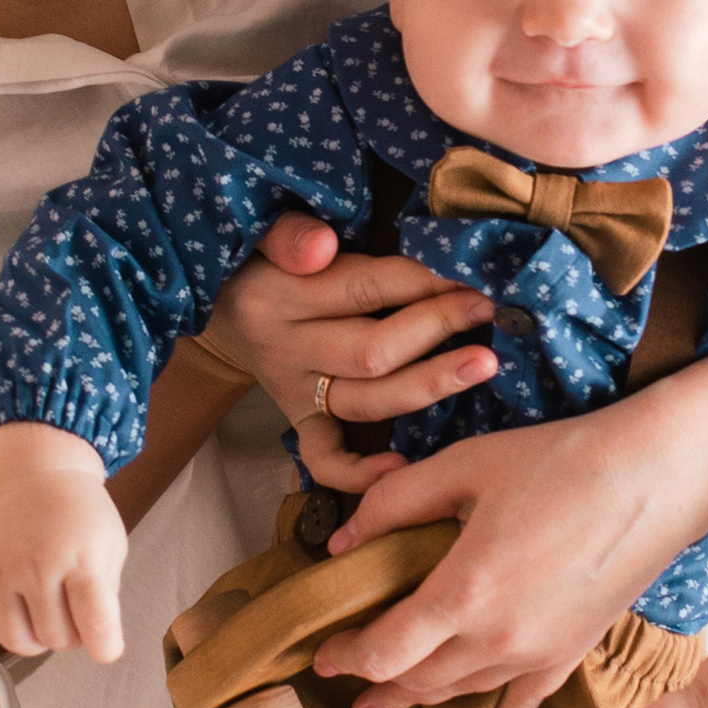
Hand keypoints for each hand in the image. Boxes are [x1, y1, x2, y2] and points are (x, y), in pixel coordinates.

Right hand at [0, 424, 127, 660]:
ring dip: (37, 641)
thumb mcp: (110, 545)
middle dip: (71, 638)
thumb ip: (106, 595)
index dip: (105, 648)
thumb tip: (96, 640)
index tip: (107, 649)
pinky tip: (20, 612)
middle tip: (74, 615)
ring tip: (47, 619)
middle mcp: (38, 566)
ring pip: (16, 641)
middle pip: (55, 639)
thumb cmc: (79, 514)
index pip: (95, 622)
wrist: (34, 475)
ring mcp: (2, 570)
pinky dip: (5, 630)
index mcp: (81, 558)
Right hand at [202, 212, 499, 478]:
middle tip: (487, 310)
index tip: (468, 275)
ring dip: (429, 385)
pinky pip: (324, 459)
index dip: (421, 283)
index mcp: (278, 297)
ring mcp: (294, 393)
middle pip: (372, 351)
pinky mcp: (298, 421)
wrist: (221, 306)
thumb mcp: (262, 234)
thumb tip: (321, 246)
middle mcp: (286, 351)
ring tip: (484, 364)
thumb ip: (288, 234)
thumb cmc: (260, 260)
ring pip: (367, 402)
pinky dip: (359, 473)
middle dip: (437, 330)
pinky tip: (404, 467)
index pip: (363, 290)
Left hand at [303, 346, 707, 707]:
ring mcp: (537, 654)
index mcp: (462, 593)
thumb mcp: (462, 466)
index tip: (320, 656)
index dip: (344, 658)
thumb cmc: (558, 461)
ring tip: (385, 705)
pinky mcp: (570, 653)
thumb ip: (392, 505)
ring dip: (418, 700)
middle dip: (374, 685)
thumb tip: (342, 544)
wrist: (656, 477)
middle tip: (341, 687)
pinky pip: (523, 705)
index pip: (383, 650)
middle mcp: (497, 639)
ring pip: (461, 692)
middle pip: (417, 681)